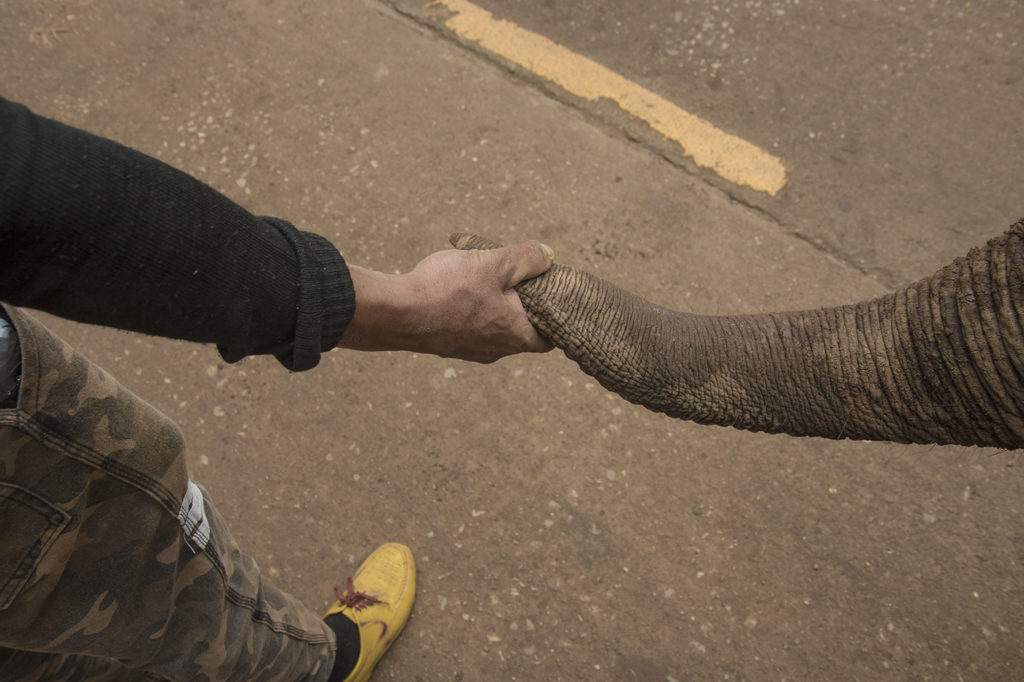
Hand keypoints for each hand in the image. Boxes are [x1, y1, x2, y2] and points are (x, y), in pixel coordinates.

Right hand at [338, 240, 554, 362]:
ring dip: (494, 305)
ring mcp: (469, 350)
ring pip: (493, 327)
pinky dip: (470, 309)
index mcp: (516, 334)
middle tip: (516, 276)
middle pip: (521, 330)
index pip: (549, 338)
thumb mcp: (494, 264)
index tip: (550, 294)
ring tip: (483, 276)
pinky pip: (469, 326)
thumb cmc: (447, 290)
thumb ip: (526, 259)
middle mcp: (495, 350)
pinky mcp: (447, 344)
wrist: (396, 312)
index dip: (554, 317)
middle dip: (522, 305)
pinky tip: (457, 288)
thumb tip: (548, 256)